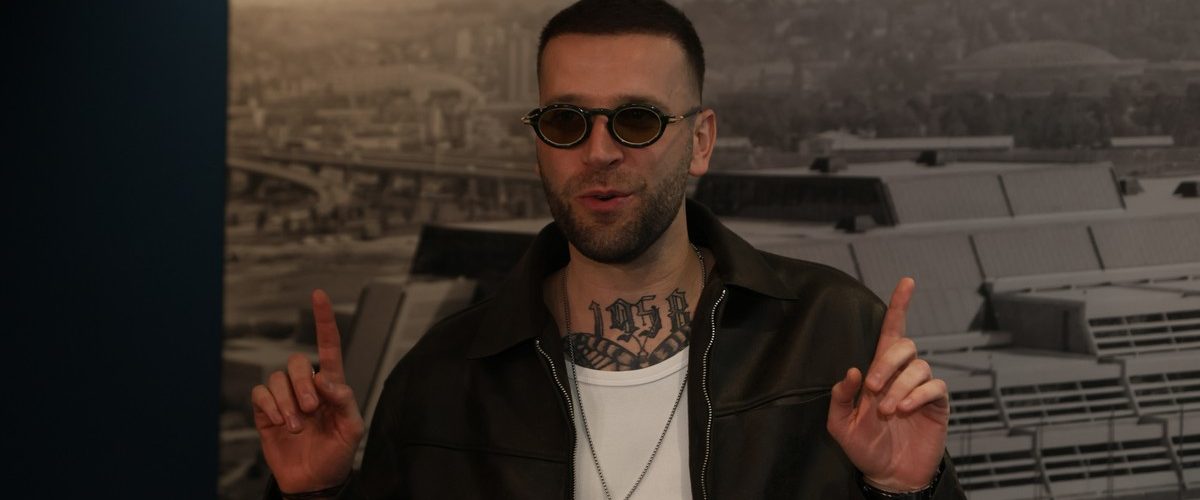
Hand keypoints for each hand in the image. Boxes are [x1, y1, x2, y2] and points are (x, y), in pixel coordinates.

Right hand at [250, 289, 364, 492]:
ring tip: (298, 426)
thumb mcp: (352, 431)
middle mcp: (307, 387)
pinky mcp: (266, 413)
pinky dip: (270, 407)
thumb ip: (345, 401)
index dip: (323, 321)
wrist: (313, 482)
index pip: (328, 346)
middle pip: (297, 362)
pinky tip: (281, 423)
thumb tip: (326, 379)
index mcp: (332, 386)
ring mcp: (285, 399)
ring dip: (287, 402)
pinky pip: (260, 395)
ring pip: (276, 379)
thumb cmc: (336, 455)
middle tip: (311, 409)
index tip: (319, 295)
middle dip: (303, 383)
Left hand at [826, 278, 948, 491]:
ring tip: (887, 411)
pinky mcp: (937, 404)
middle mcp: (902, 374)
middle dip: (886, 363)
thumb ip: (841, 397)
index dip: (900, 306)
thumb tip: (852, 371)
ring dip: (899, 386)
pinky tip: (904, 410)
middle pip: (904, 345)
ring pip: (919, 367)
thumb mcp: (840, 424)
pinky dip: (916, 395)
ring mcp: (921, 388)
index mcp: (878, 371)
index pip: (891, 332)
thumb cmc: (865, 446)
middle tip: (872, 389)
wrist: (890, 474)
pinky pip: (934, 387)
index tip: (907, 282)